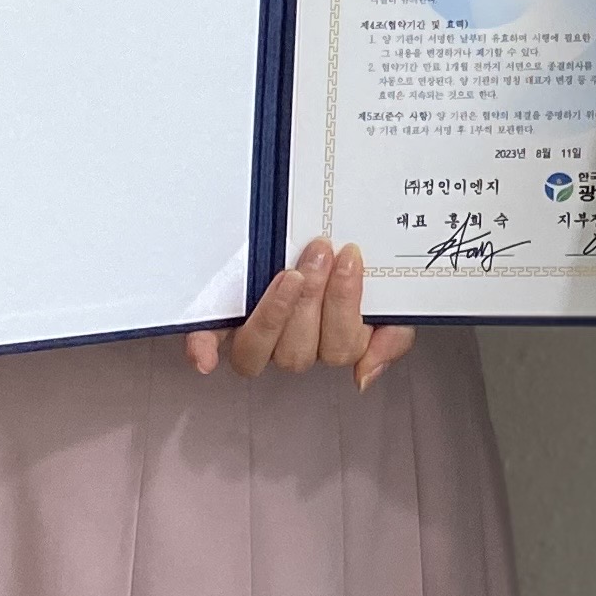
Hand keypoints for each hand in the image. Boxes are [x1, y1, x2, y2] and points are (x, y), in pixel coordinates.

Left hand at [186, 240, 414, 392]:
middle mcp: (289, 343)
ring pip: (256, 353)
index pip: (338, 350)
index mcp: (329, 339)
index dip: (343, 309)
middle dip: (313, 301)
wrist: (311, 220)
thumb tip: (363, 375)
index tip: (349, 260)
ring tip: (291, 273)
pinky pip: (208, 339)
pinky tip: (204, 357)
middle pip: (297, 354)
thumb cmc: (346, 256)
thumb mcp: (386, 292)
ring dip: (275, 315)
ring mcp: (252, 334)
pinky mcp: (219, 318)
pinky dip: (204, 348)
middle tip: (321, 253)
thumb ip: (391, 334)